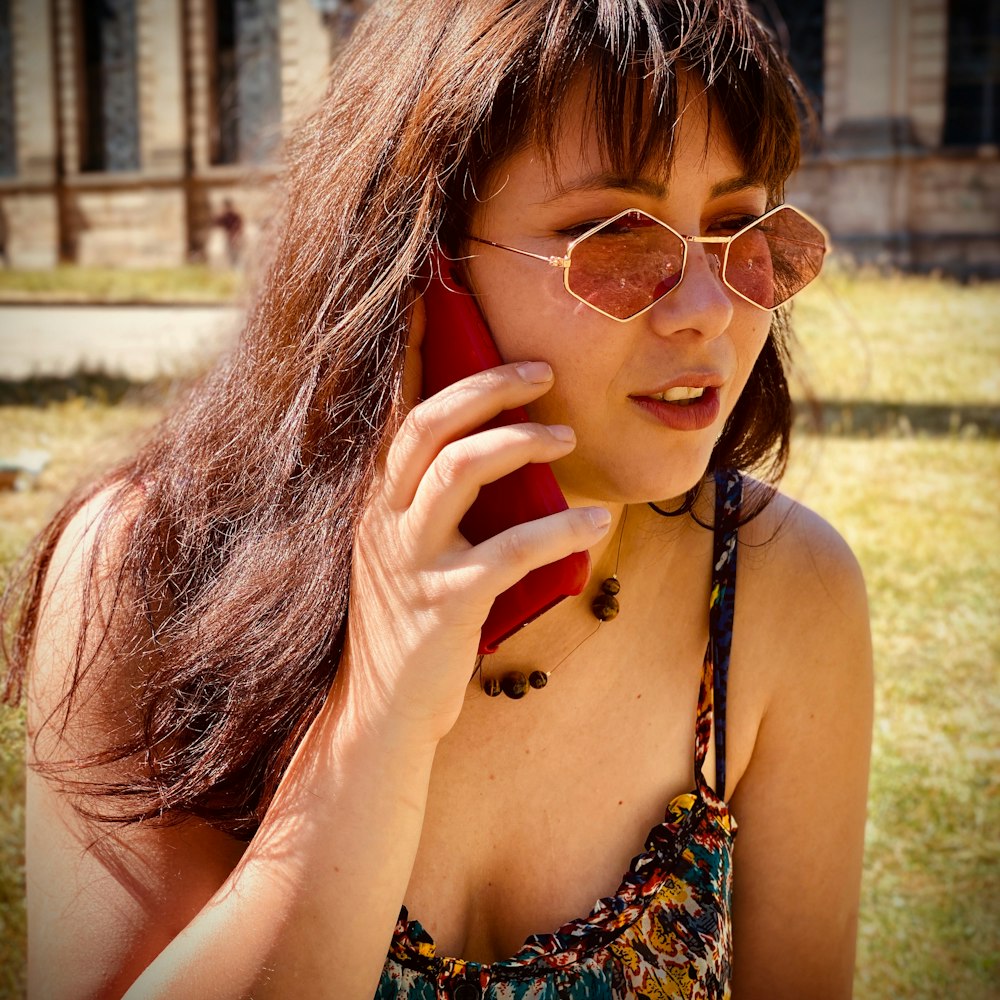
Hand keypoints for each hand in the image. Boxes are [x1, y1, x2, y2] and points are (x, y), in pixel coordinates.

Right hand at [337, 297, 611, 744]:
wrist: (385, 712)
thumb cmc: (414, 620)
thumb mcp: (416, 549)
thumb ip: (441, 498)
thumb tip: (505, 446)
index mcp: (375, 497)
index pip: (391, 406)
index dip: (410, 346)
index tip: (431, 288)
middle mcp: (381, 518)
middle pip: (427, 424)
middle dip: (485, 385)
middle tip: (541, 371)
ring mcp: (406, 561)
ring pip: (457, 471)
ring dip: (519, 443)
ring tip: (568, 437)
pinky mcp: (443, 605)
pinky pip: (509, 551)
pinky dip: (559, 529)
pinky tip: (597, 520)